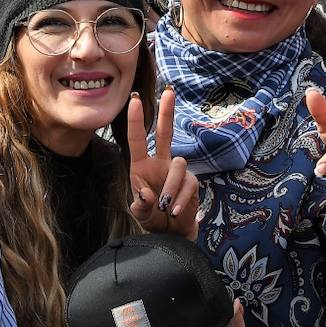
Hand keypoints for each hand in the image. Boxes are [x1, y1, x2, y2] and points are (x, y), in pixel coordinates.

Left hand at [128, 86, 199, 238]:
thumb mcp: (140, 214)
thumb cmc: (152, 218)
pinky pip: (188, 185)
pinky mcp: (192, 183)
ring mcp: (177, 172)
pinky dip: (181, 200)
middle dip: (167, 112)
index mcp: (142, 166)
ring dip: (171, 188)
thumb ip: (140, 206)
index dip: (135, 120)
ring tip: (166, 208)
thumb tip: (146, 194)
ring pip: (179, 166)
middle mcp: (161, 163)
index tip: (133, 99)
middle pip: (165, 133)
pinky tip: (175, 212)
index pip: (137, 139)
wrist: (170, 235)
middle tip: (169, 91)